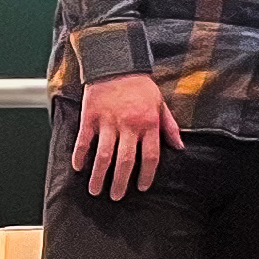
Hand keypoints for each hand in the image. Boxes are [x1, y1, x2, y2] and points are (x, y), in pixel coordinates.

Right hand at [74, 71, 183, 195]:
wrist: (116, 61)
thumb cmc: (140, 85)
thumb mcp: (161, 103)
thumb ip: (170, 127)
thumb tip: (180, 147)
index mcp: (149, 123)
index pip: (150, 156)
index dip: (147, 175)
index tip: (142, 187)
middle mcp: (129, 125)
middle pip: (125, 161)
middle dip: (120, 182)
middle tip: (116, 196)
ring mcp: (108, 121)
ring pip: (103, 155)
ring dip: (98, 175)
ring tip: (95, 190)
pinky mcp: (91, 116)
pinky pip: (84, 140)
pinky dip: (80, 155)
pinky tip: (78, 167)